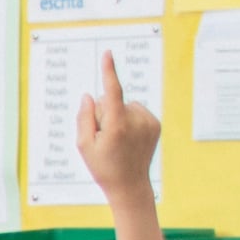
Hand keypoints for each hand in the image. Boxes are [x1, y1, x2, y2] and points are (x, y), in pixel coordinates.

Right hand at [73, 54, 158, 197]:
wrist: (130, 185)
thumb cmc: (102, 166)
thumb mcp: (83, 145)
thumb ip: (84, 117)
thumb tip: (90, 95)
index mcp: (117, 127)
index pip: (112, 92)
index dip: (109, 72)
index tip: (108, 54)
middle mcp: (136, 121)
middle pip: (111, 102)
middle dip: (103, 113)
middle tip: (104, 139)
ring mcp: (148, 122)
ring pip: (124, 105)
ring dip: (117, 116)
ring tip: (117, 140)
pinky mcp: (155, 124)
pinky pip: (136, 111)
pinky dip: (129, 119)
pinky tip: (128, 137)